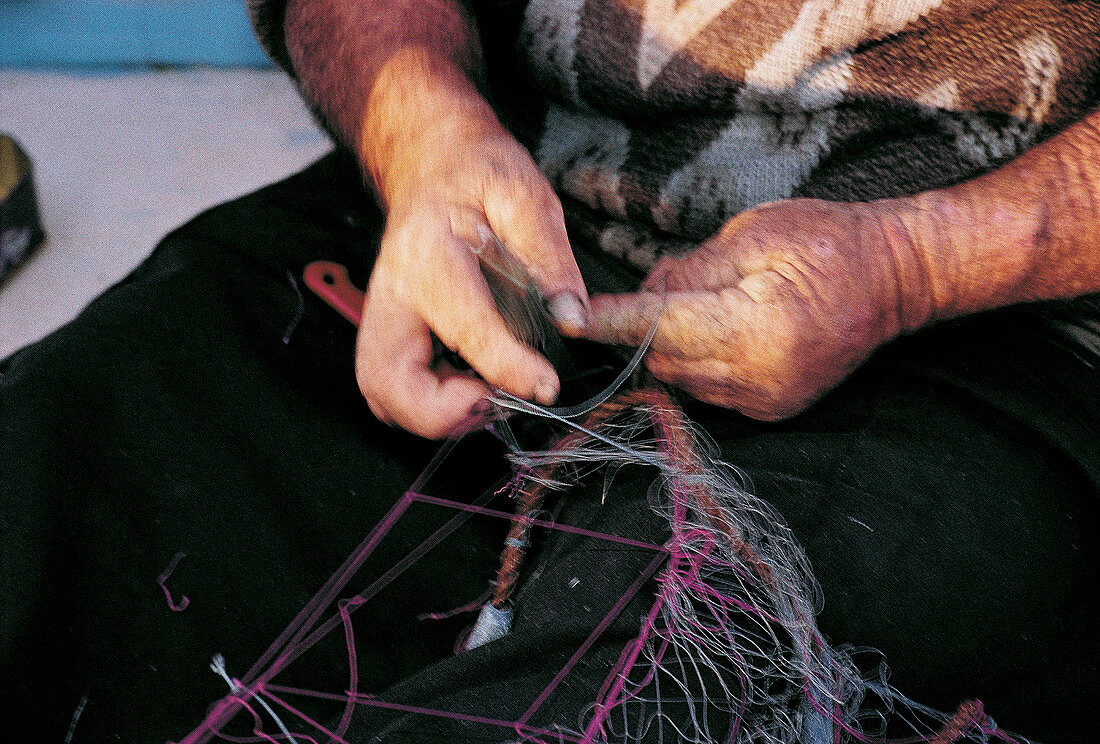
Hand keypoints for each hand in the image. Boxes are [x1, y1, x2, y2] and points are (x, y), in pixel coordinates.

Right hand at [356, 108, 587, 438]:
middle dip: (442, 413)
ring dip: (433, 416)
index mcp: (429, 255)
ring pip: (382, 394)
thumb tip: (572, 319)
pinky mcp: (388, 333)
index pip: (464, 326)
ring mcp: (383, 317)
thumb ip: (549, 257)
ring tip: (489, 398)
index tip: (545, 386)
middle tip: (498, 403)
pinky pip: (392, 389)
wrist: (432, 161)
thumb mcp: (524, 195)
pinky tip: (471, 388)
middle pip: (387, 381)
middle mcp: (392, 293)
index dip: (506, 367)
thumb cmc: (476, 175)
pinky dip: (427, 407)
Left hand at [580, 199, 926, 419]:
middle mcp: (758, 379)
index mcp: (757, 330)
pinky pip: (708, 389)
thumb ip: (689, 272)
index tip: (568, 319)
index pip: (660, 328)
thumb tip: (642, 298)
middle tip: (675, 280)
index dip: (610, 323)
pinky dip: (698, 360)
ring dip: (673, 343)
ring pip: (681, 378)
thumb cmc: (830, 241)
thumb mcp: (753, 235)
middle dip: (648, 324)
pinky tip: (723, 325)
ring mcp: (767, 401)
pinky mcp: (772, 408)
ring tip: (709, 300)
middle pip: (663, 360)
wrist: (898, 278)